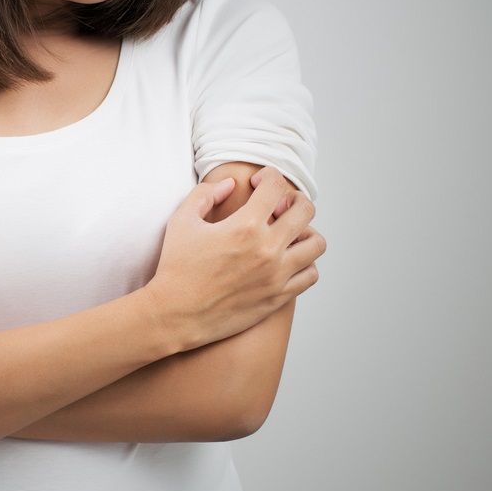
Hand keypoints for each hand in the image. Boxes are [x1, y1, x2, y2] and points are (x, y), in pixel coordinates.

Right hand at [143, 166, 325, 352]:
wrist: (175, 314)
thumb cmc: (176, 267)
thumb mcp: (182, 220)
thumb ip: (206, 194)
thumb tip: (230, 183)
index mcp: (244, 226)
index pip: (276, 186)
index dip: (269, 176)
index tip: (258, 182)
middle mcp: (267, 249)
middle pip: (305, 211)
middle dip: (294, 199)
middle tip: (278, 205)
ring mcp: (276, 275)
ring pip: (316, 244)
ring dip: (304, 232)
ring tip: (287, 234)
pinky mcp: (278, 297)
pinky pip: (310, 275)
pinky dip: (304, 263)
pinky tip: (286, 260)